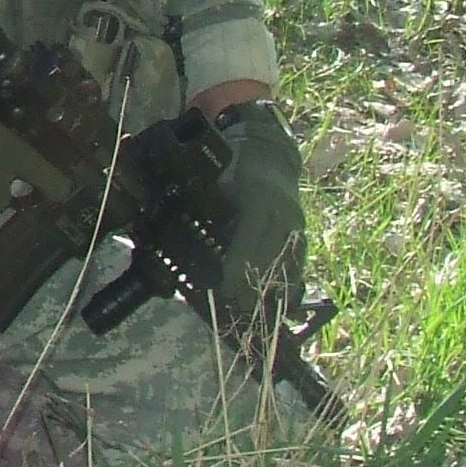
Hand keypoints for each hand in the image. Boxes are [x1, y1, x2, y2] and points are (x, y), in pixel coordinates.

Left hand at [209, 100, 304, 325]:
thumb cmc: (231, 171)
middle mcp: (281, 211)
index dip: (238, 265)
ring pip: (287, 261)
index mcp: (257, 198)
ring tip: (255, 309)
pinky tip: (279, 301)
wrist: (268, 157)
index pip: (250, 237)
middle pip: (270, 254)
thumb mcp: (213, 183)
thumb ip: (199, 208)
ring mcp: (296, 222)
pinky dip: (289, 281)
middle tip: (237, 306)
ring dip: (271, 288)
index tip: (226, 287)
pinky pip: (299, 261)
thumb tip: (163, 229)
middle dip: (253, 284)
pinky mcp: (302, 232)